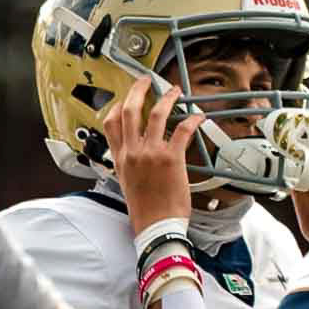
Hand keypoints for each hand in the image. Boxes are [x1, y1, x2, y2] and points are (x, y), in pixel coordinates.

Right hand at [102, 76, 203, 232]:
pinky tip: (197, 117)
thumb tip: (136, 154)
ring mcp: (152, 154)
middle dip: (139, 90)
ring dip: (167, 98)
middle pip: (130, 111)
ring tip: (174, 91)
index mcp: (121, 159)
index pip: (111, 124)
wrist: (156, 226)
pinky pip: (182, 130)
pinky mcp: (172, 158)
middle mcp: (133, 152)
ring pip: (156, 114)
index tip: (126, 99)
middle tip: (146, 81)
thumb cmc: (145, 210)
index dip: (118, 106)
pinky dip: (191, 119)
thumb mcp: (127, 184)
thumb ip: (130, 164)